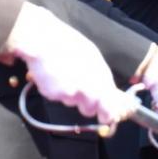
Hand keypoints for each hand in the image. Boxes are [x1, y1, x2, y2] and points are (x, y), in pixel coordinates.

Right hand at [5, 3, 135, 124]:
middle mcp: (87, 90)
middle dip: (87, 105)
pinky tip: (55, 75)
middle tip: (81, 90)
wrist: (45, 40)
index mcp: (102, 80)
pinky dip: (57, 89)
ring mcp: (69, 93)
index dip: (108, 116)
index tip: (107, 117)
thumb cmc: (72, 47)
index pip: (110, 108)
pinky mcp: (53, 94)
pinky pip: (58, 97)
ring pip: (72, 102)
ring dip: (71, 94)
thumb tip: (112, 96)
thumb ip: (103, 80)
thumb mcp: (95, 60)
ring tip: (66, 74)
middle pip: (89, 110)